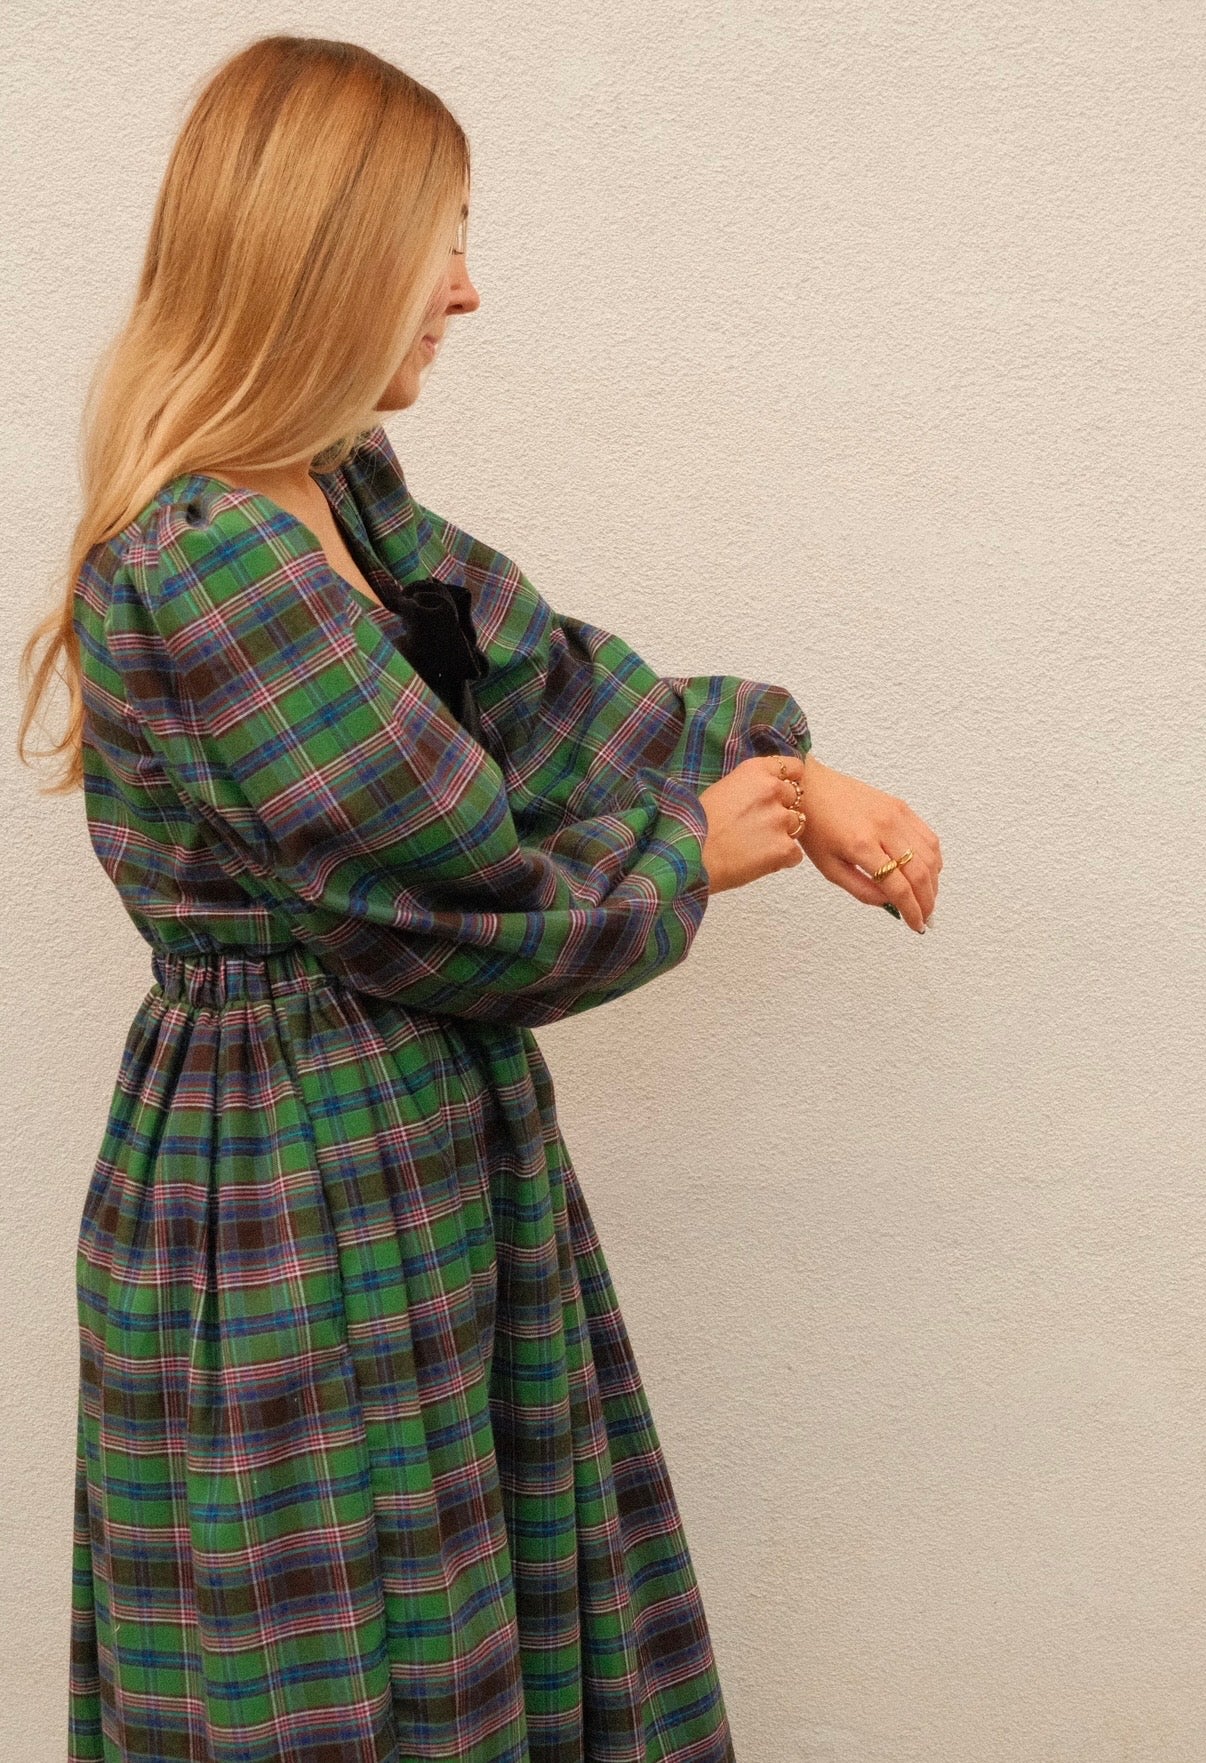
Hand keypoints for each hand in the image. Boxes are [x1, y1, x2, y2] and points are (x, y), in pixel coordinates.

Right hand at [697, 754, 808, 893]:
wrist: (687, 855)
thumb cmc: (694, 824)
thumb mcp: (720, 788)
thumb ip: (748, 785)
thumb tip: (760, 792)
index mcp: (756, 771)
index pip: (795, 767)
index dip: (790, 781)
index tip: (781, 792)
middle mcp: (772, 790)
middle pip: (796, 798)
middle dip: (782, 810)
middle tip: (758, 824)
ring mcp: (780, 819)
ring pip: (796, 826)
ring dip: (781, 835)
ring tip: (754, 845)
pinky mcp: (784, 848)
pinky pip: (794, 854)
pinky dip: (780, 859)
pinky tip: (757, 861)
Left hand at [796, 757, 941, 933]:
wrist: (812, 788)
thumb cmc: (816, 827)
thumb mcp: (829, 867)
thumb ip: (860, 889)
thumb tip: (888, 903)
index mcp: (860, 845)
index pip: (897, 886)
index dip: (911, 910)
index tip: (915, 924)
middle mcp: (883, 828)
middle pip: (919, 873)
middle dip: (927, 901)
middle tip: (925, 918)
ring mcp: (895, 815)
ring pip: (930, 855)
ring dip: (934, 882)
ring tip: (927, 899)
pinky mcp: (901, 806)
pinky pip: (928, 837)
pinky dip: (934, 859)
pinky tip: (928, 873)